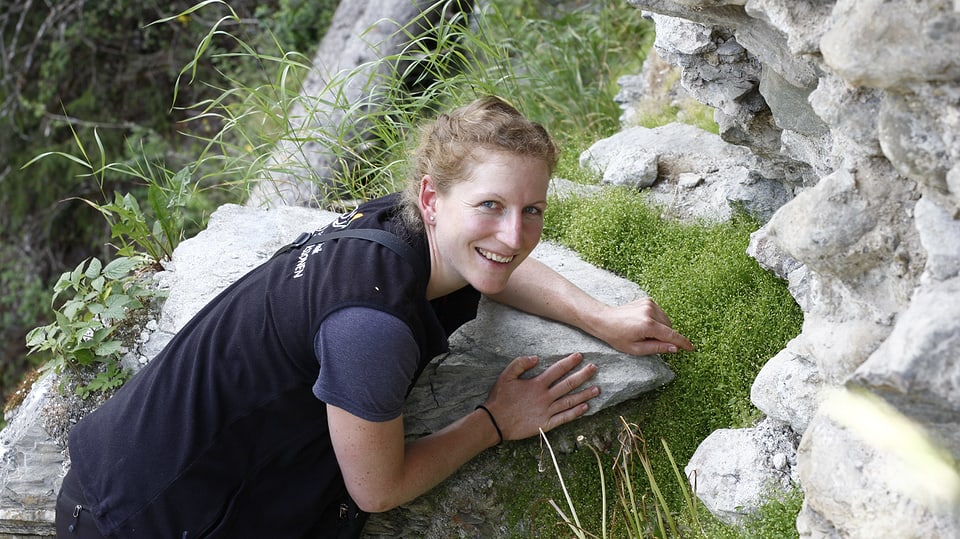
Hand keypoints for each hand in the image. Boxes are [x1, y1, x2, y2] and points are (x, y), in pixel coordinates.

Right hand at [482, 352, 599, 440]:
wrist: (495, 422)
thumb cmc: (500, 398)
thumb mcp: (506, 376)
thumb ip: (520, 364)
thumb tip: (536, 358)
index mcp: (536, 384)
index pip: (557, 370)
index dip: (569, 362)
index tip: (580, 356)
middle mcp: (545, 397)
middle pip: (568, 384)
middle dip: (583, 375)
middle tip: (594, 369)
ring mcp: (547, 411)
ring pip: (570, 401)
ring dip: (584, 394)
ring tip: (597, 389)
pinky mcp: (546, 424)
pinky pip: (564, 418)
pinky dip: (575, 413)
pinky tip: (585, 407)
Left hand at [593, 297, 693, 355]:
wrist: (605, 320)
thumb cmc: (618, 337)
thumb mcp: (636, 349)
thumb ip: (657, 348)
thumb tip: (675, 348)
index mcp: (648, 325)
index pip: (671, 335)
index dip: (683, 343)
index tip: (692, 348)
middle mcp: (651, 312)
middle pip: (669, 328)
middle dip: (665, 336)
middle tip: (649, 341)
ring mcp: (649, 304)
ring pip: (666, 321)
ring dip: (661, 328)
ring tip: (644, 331)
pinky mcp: (648, 300)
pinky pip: (660, 314)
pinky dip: (656, 320)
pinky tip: (643, 323)